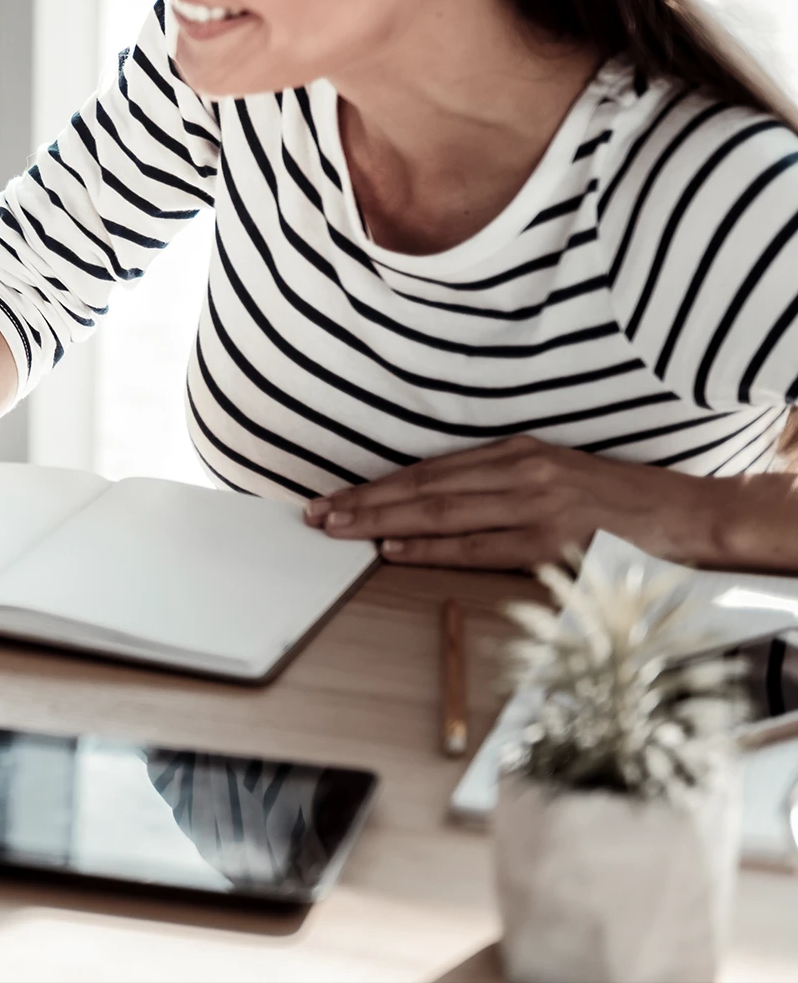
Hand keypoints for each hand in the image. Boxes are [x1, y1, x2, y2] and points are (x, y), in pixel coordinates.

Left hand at [302, 436, 717, 569]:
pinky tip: (393, 550)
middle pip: (424, 487)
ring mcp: (534, 504)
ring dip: (383, 522)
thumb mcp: (552, 475)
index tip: (335, 495)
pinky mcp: (552, 539)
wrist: (686, 516)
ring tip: (339, 528)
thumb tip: (435, 506)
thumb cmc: (617, 503)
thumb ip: (499, 484)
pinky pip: (478, 545)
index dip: (378, 484)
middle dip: (364, 500)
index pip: (429, 470)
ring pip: (440, 512)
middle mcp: (518, 470)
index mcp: (514, 452)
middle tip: (316, 512)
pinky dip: (431, 548)